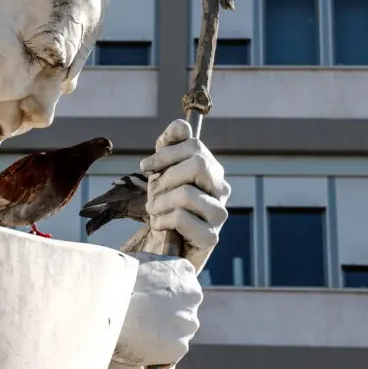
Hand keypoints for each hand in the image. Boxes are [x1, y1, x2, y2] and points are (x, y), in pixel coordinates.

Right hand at [111, 252, 201, 366]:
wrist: (107, 303)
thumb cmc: (118, 279)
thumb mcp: (139, 261)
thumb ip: (153, 269)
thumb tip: (151, 275)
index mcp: (183, 271)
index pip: (182, 283)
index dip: (164, 292)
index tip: (151, 297)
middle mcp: (192, 295)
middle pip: (183, 307)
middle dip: (167, 312)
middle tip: (144, 315)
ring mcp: (188, 322)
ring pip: (179, 329)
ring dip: (164, 331)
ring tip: (139, 330)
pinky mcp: (180, 345)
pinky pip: (171, 349)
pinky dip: (159, 349)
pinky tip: (141, 343)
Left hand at [139, 119, 230, 271]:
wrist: (164, 244)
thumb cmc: (165, 203)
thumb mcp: (163, 170)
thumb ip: (170, 145)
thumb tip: (182, 124)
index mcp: (212, 169)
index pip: (194, 145)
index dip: (165, 153)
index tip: (145, 166)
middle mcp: (221, 189)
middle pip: (198, 164)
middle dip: (166, 177)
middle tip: (153, 192)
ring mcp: (219, 214)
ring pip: (187, 193)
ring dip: (160, 202)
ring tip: (154, 211)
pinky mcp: (211, 237)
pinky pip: (182, 218)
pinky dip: (163, 220)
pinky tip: (161, 225)